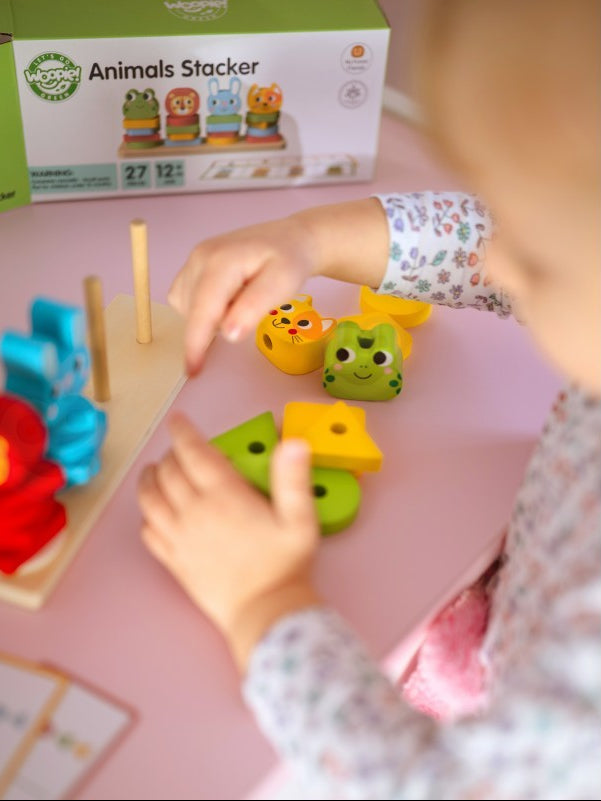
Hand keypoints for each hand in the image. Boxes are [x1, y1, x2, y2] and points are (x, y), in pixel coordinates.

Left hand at [137, 413, 321, 669]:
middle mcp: (195, 511)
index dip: (183, 432)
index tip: (178, 420)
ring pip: (150, 499)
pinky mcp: (173, 561)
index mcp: (224, 496)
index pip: (193, 453)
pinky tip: (154, 512)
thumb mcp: (300, 519)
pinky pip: (148, 531)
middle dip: (170, 454)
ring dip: (150, 480)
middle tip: (179, 450)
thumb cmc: (285, 564)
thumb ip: (294, 479)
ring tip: (155, 471)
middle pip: (169, 472)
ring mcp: (179, 537)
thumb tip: (294, 442)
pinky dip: (146, 515)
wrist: (265, 613)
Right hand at [168, 215, 318, 375]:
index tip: (193, 369)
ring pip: (188, 309)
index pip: (202, 309)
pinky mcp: (190, 268)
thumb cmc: (288, 262)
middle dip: (214, 326)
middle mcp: (199, 257)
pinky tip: (227, 299)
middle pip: (193, 312)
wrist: (288, 240)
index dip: (197, 342)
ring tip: (241, 299)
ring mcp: (192, 261)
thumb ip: (255, 307)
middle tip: (250, 309)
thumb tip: (228, 333)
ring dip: (210, 318)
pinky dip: (203, 310)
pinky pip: (186, 302)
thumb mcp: (283, 284)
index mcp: (220, 261)